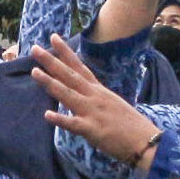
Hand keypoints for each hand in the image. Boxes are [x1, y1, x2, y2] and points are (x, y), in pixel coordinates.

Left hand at [32, 35, 162, 167]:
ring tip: (34, 72)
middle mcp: (94, 96)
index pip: (79, 66)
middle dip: (51, 61)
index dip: (65, 52)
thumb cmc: (130, 125)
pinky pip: (73, 124)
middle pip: (69, 76)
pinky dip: (60, 120)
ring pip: (67, 94)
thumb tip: (82, 92)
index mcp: (99, 90)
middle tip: (35, 49)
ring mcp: (93, 112)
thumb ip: (95, 97)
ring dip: (50, 83)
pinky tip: (47, 115)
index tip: (53, 37)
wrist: (146, 141)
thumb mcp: (112, 103)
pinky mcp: (92, 130)